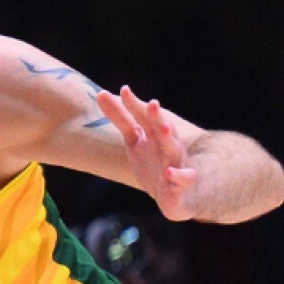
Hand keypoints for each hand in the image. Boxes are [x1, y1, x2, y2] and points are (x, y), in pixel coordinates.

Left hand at [94, 86, 197, 220]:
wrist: (176, 194)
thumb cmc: (154, 161)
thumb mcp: (134, 139)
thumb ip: (120, 117)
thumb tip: (100, 93)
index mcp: (154, 134)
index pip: (143, 117)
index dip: (133, 105)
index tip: (124, 90)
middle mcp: (167, 145)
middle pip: (162, 129)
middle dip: (157, 117)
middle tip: (152, 103)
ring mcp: (175, 163)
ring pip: (174, 150)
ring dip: (170, 139)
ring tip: (165, 127)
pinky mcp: (181, 185)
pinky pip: (183, 180)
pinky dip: (178, 176)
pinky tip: (170, 173)